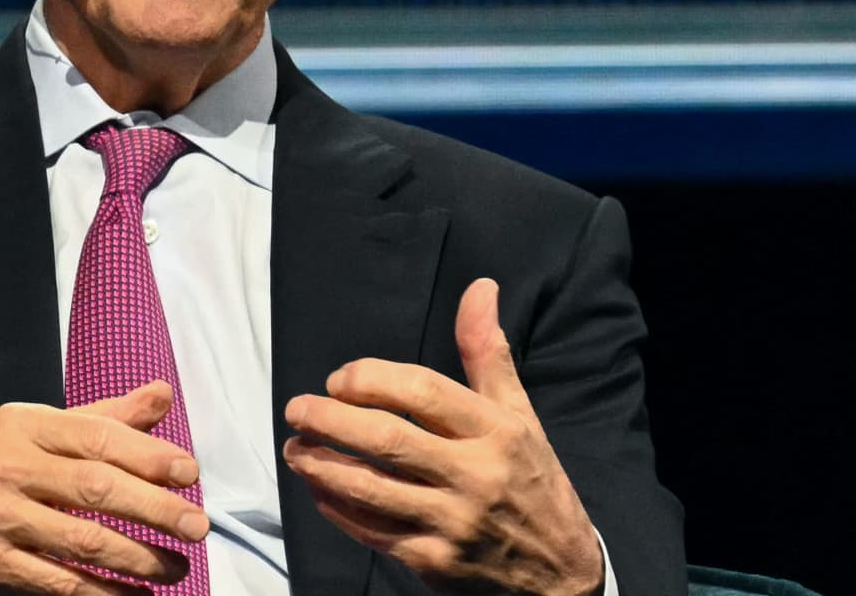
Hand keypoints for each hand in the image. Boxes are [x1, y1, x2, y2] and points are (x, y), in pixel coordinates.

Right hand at [0, 379, 210, 594]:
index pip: (96, 437)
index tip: (188, 472)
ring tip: (175, 567)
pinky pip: (57, 584)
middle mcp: (10, 470)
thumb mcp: (31, 426)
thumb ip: (101, 417)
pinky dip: (101, 594)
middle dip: (154, 509)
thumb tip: (162, 396)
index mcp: (24, 427)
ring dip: (137, 559)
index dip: (148, 455)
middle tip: (196, 526)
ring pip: (81, 542)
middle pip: (95, 489)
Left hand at [283, 279, 603, 594]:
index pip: (424, 392)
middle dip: (331, 420)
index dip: (372, 379)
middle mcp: (475, 476)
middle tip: (296, 409)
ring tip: (294, 449)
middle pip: (389, 440)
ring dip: (322, 467)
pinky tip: (319, 490)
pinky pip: (372, 532)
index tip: (339, 379)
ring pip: (371, 489)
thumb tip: (479, 287)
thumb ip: (487, 353)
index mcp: (497, 432)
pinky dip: (338, 509)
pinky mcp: (434, 562)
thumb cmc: (533, 480)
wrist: (561, 573)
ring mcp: (453, 523)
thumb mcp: (520, 415)